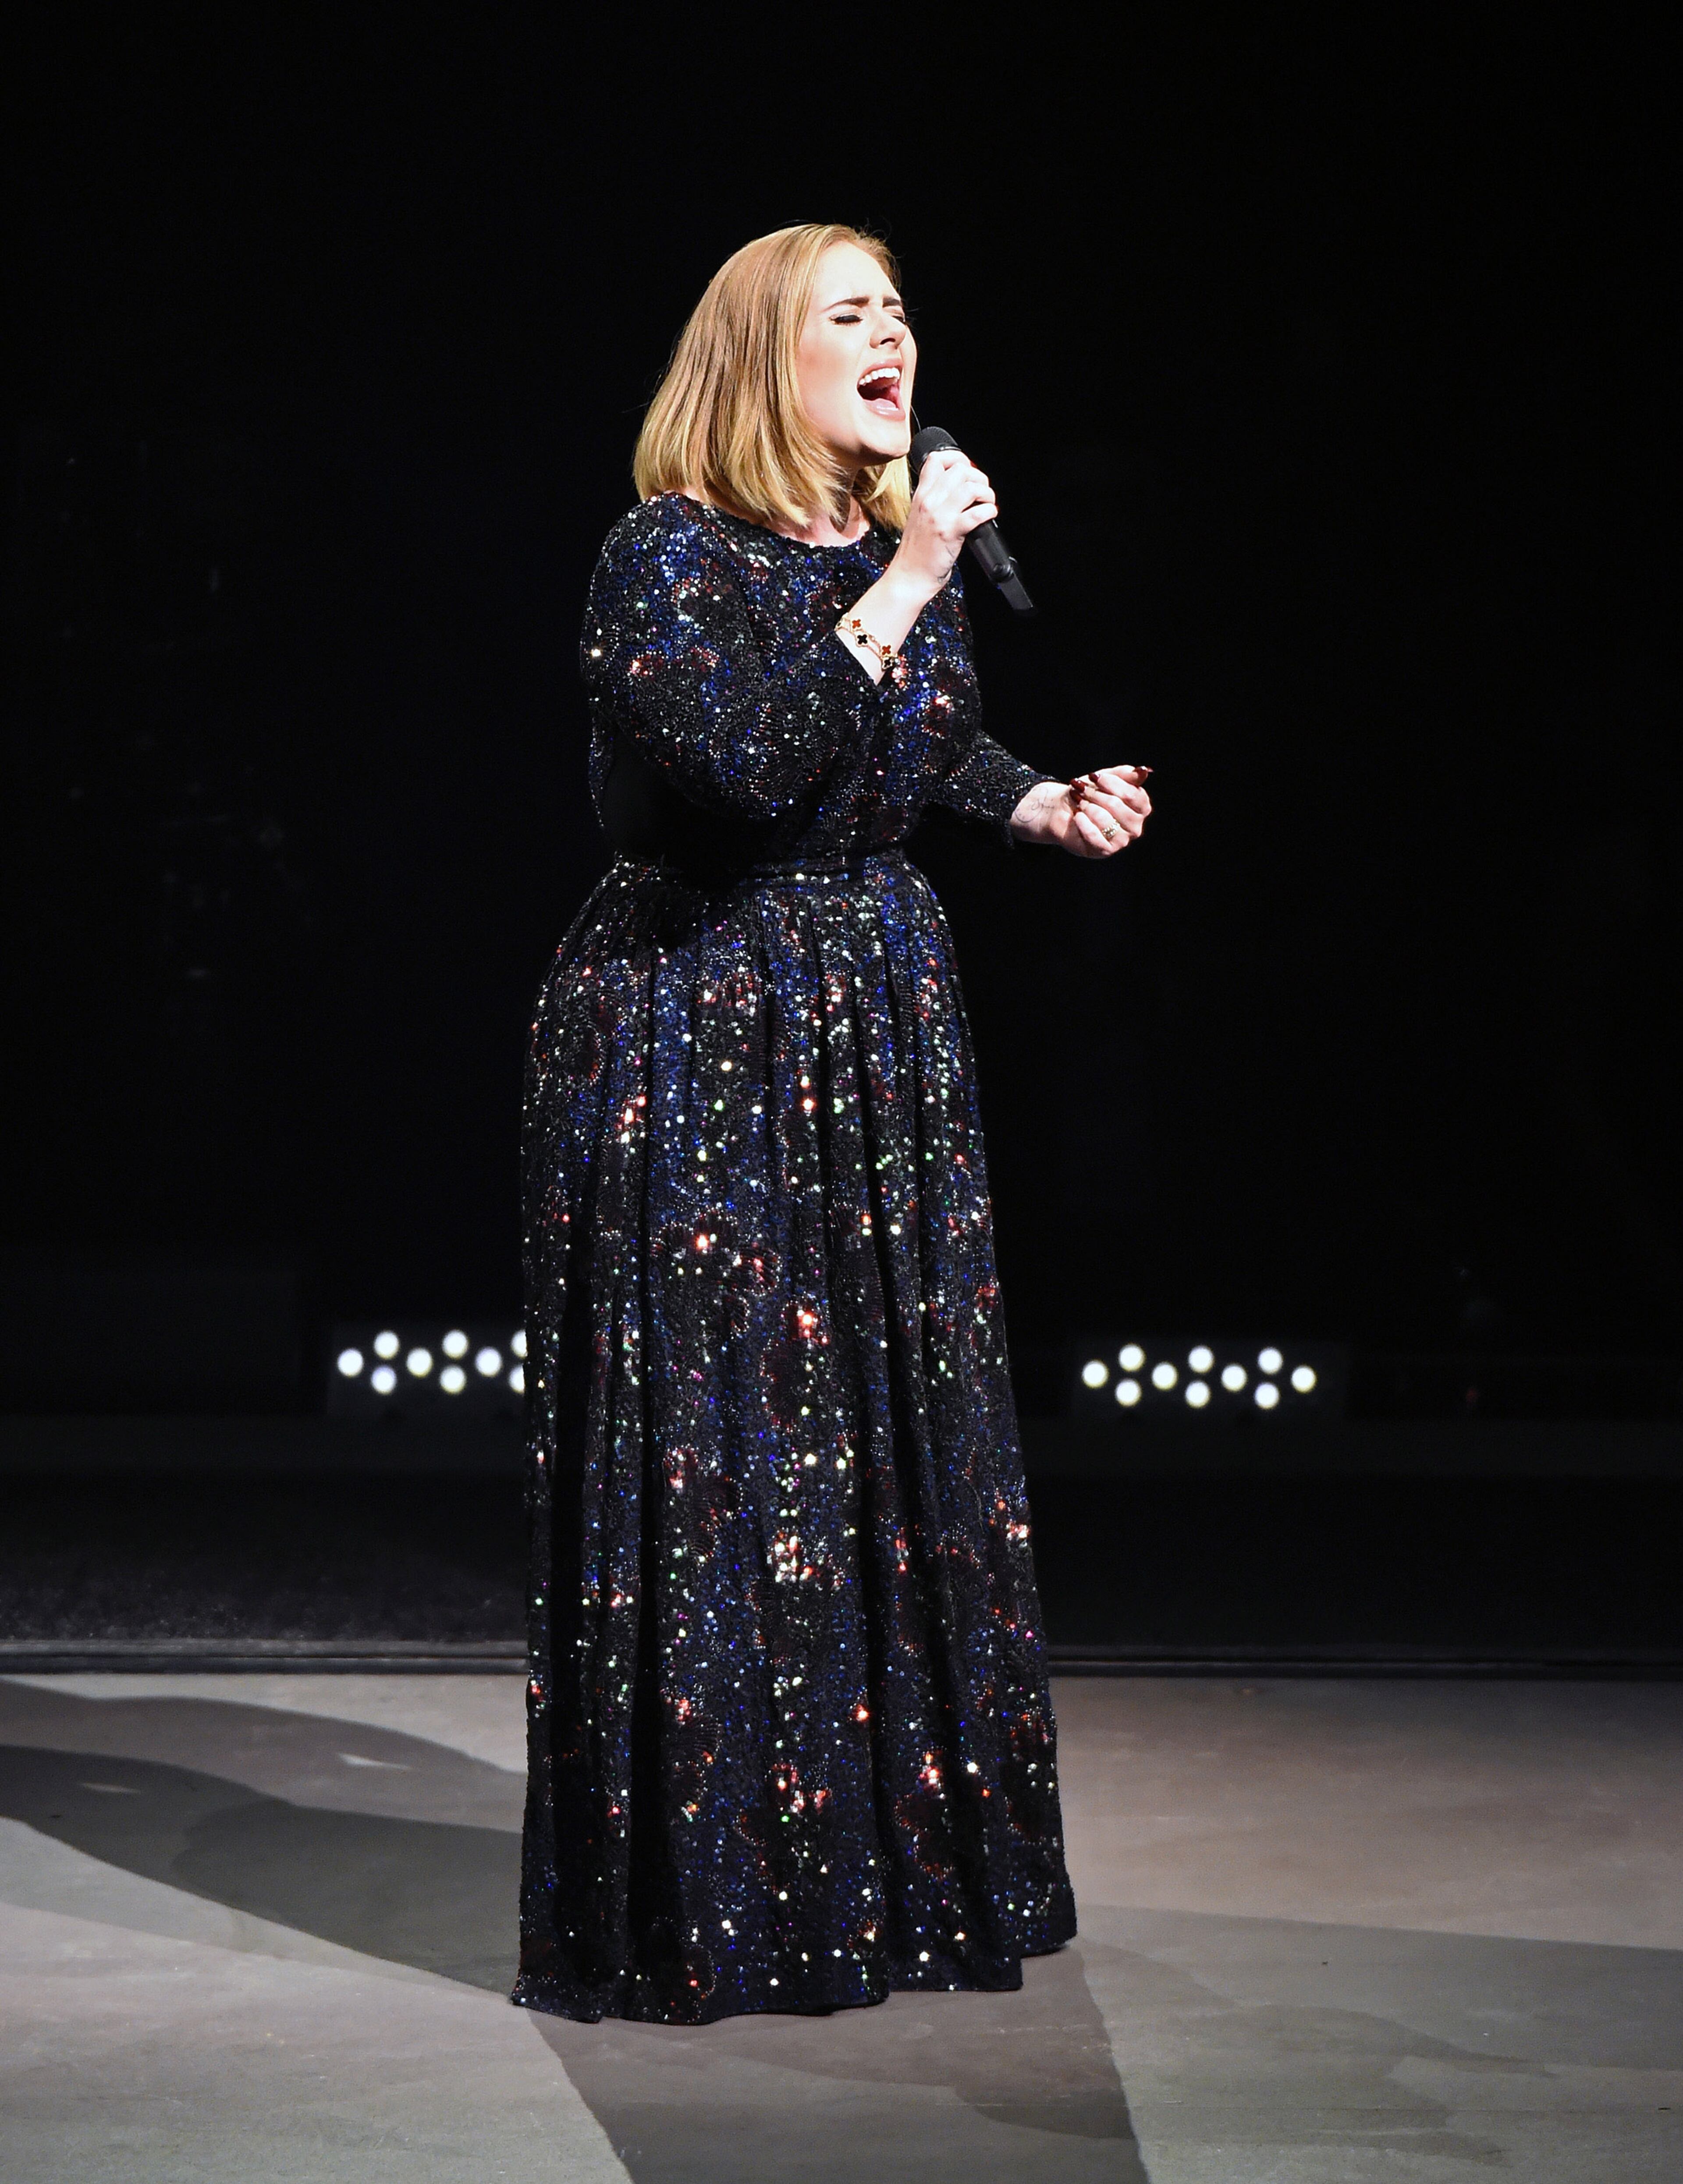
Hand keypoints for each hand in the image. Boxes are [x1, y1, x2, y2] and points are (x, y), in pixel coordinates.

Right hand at [884, 449, 998, 606]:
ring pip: (970, 487)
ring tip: (987, 503)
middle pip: (959, 470)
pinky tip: (989, 516)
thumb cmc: (917, 551)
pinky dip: (989, 511)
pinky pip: (976, 513)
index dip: (957, 459)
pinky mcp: (950, 532)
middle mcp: (929, 501)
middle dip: (978, 477)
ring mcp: (939, 516)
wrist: (909, 576)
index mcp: (921, 495)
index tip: (967, 471)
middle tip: (981, 492)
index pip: (936, 459)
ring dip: (986, 493)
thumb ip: (935, 500)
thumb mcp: (920, 517)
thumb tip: (959, 488)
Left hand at [1009, 765, 1152, 856]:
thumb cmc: (1089, 794)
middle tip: (1083, 791)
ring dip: (1087, 808)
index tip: (1094, 777)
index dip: (1111, 783)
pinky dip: (1082, 823)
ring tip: (1080, 804)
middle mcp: (1135, 826)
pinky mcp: (1105, 851)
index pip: (1132, 794)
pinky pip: (1094, 835)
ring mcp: (1122, 840)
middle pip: (1117, 806)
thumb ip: (1125, 774)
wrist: (1064, 811)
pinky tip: (1077, 817)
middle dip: (1095, 795)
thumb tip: (1143, 771)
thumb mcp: (1105, 779)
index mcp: (1141, 807)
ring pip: (1105, 820)